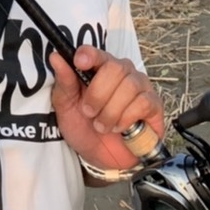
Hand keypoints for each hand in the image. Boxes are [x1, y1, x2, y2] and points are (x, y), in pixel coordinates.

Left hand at [48, 45, 163, 173]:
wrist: (100, 157)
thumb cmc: (83, 127)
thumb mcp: (66, 107)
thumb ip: (64, 82)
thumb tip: (56, 57)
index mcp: (99, 67)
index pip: (96, 52)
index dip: (89, 55)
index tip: (79, 62)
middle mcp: (122, 71)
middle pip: (115, 68)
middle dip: (98, 94)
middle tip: (89, 112)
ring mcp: (140, 86)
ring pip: (129, 86)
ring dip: (111, 111)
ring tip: (102, 126)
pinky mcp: (153, 104)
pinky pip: (143, 103)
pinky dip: (127, 118)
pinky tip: (119, 128)